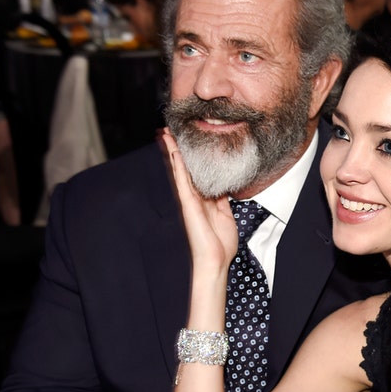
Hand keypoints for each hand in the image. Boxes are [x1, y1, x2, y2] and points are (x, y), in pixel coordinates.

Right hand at [161, 133, 237, 272]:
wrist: (215, 260)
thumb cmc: (220, 244)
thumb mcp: (225, 216)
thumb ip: (221, 200)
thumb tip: (223, 186)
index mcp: (203, 199)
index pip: (193, 173)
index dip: (188, 156)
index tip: (184, 141)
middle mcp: (193, 197)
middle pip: (182, 168)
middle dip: (175, 149)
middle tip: (167, 131)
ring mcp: (188, 200)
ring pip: (178, 170)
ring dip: (172, 151)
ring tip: (165, 133)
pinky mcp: (188, 204)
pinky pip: (181, 180)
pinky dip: (177, 164)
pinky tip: (174, 150)